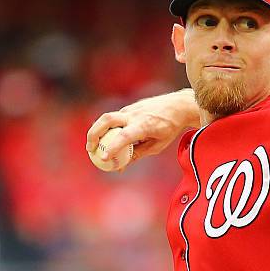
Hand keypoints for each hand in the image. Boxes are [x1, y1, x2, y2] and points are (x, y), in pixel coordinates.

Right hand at [85, 89, 199, 164]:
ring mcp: (132, 109)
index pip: (124, 136)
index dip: (113, 148)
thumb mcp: (158, 145)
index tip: (104, 159)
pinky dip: (108, 128)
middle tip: (90, 149)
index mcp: (144, 125)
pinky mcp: (130, 107)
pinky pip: (116, 118)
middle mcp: (135, 115)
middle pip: (107, 120)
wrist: (180, 105)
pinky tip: (108, 138)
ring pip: (108, 117)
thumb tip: (121, 165)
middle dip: (93, 134)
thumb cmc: (170, 128)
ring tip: (93, 146)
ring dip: (97, 131)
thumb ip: (138, 154)